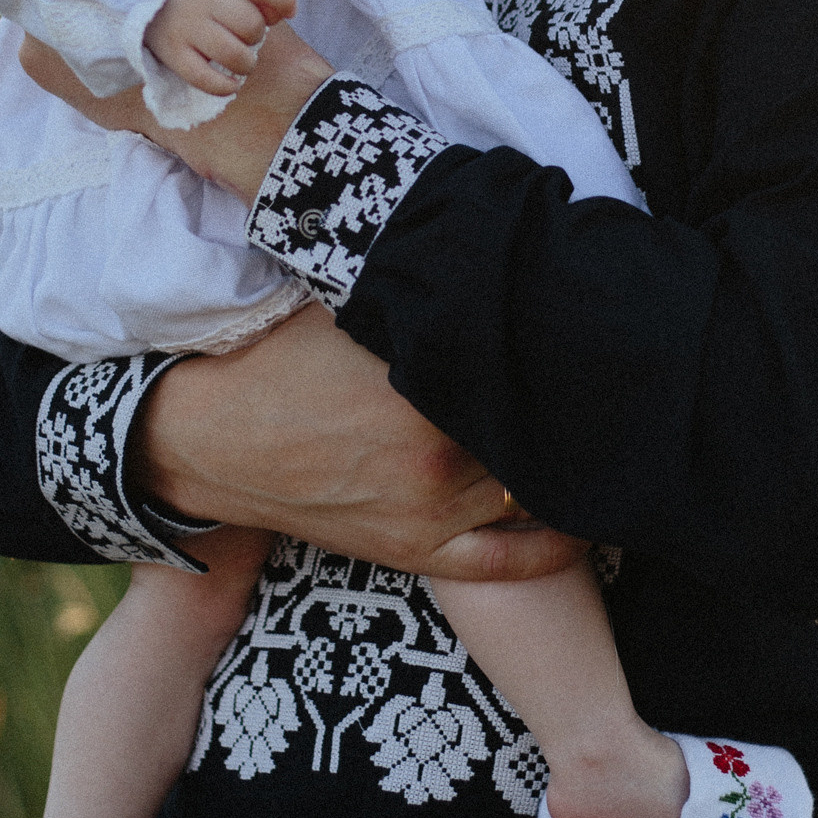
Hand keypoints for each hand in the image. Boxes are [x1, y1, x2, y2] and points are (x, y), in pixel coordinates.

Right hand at [129, 305, 581, 579]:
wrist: (206, 439)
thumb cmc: (278, 359)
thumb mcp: (348, 304)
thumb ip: (420, 291)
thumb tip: (491, 254)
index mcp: (425, 391)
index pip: (528, 372)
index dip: (565, 350)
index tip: (592, 331)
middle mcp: (438, 462)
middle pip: (540, 432)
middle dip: (572, 406)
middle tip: (612, 378)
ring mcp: (430, 517)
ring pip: (534, 491)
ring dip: (566, 463)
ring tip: (604, 435)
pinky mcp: (416, 552)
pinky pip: (510, 562)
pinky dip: (556, 543)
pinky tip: (586, 517)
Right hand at [146, 0, 296, 98]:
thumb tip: (285, 12)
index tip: (288, 12)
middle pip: (250, 24)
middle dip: (257, 36)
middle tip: (246, 36)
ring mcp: (186, 25)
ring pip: (233, 54)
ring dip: (246, 64)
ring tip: (241, 61)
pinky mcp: (172, 53)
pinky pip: (205, 79)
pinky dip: (224, 87)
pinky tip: (230, 84)